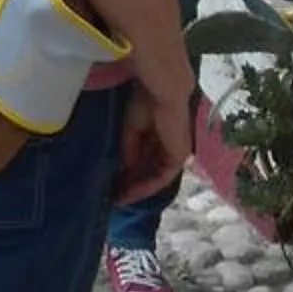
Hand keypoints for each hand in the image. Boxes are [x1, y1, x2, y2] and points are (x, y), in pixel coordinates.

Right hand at [115, 76, 192, 201]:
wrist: (165, 93)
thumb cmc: (146, 102)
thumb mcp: (131, 130)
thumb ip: (130, 151)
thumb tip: (123, 171)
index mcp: (157, 136)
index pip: (144, 160)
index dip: (128, 173)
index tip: (112, 183)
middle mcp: (167, 146)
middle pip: (149, 171)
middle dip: (132, 184)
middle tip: (114, 196)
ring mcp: (175, 153)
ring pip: (155, 177)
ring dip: (138, 189)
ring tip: (120, 199)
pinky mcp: (180, 157)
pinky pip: (162, 177)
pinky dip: (147, 186)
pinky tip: (131, 193)